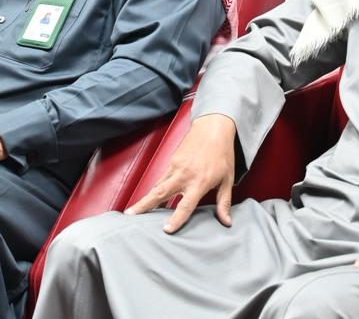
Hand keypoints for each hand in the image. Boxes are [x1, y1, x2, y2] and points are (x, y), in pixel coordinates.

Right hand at [125, 113, 236, 232]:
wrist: (213, 129)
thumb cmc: (222, 154)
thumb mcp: (228, 179)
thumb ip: (224, 202)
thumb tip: (226, 222)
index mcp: (199, 182)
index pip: (185, 205)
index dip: (176, 219)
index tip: (166, 229)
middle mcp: (183, 176)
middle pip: (160, 194)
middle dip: (144, 205)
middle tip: (130, 216)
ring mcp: (175, 167)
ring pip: (156, 186)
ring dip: (144, 199)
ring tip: (133, 211)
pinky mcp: (171, 161)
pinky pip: (160, 179)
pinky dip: (154, 189)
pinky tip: (149, 198)